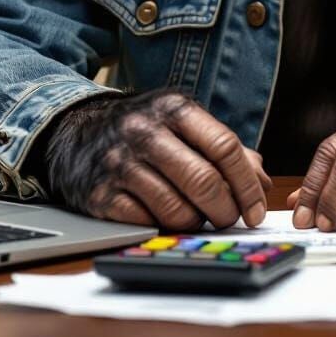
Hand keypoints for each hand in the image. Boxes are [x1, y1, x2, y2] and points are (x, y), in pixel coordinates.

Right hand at [44, 89, 270, 229]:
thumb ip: (223, 148)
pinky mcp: (99, 194)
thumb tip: (262, 181)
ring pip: (177, 207)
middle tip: (231, 220)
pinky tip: (168, 219)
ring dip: (196, 222)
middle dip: (226, 209)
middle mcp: (145, 131)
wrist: (74, 131)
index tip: (257, 210)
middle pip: (204, 180)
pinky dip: (164, 227)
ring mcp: (120, 163)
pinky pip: (146, 222)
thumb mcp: (181, 123)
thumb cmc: (142, 128)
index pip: (224, 147)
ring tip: (199, 218)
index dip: (247, 184)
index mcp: (174, 109)